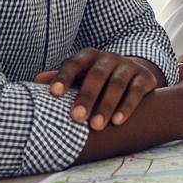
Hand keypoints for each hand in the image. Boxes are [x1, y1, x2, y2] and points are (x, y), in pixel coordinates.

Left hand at [35, 48, 162, 130]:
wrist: (134, 73)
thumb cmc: (97, 79)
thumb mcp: (79, 76)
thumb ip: (61, 78)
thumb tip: (37, 81)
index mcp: (89, 56)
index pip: (74, 63)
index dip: (64, 77)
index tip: (54, 94)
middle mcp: (109, 58)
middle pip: (96, 75)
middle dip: (86, 96)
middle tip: (76, 118)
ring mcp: (129, 66)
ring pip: (117, 84)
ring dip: (106, 105)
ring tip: (96, 126)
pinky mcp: (145, 77)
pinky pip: (136, 91)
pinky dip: (127, 106)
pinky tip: (117, 121)